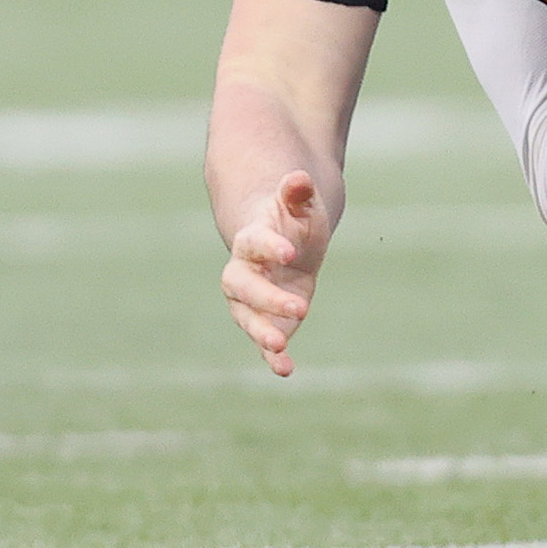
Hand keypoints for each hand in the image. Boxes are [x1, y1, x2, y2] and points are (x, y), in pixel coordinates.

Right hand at [219, 170, 328, 376]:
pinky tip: (285, 369)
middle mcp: (244, 272)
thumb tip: (299, 178)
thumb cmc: (292, 219)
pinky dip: (272, 355)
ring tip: (280, 344)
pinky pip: (264, 339)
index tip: (288, 252)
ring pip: (248, 317)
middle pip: (244, 288)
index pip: (255, 243)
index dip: (270, 248)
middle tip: (302, 307)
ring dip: (262, 331)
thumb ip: (297, 194)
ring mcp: (252, 299)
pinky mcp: (267, 319)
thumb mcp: (300, 204)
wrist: (284, 242)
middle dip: (268, 298)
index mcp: (253, 239)